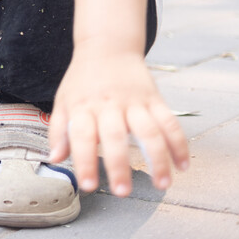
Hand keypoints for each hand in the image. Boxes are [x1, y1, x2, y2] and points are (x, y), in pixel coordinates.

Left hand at [47, 48, 189, 196]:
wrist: (107, 47)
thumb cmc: (82, 81)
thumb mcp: (63, 101)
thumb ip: (58, 131)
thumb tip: (55, 158)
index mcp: (83, 107)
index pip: (82, 136)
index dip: (84, 161)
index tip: (88, 185)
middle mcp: (109, 105)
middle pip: (115, 137)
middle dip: (119, 165)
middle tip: (122, 191)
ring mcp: (134, 101)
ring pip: (149, 131)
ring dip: (158, 159)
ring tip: (162, 184)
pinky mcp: (155, 98)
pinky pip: (170, 122)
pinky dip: (179, 144)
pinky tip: (183, 165)